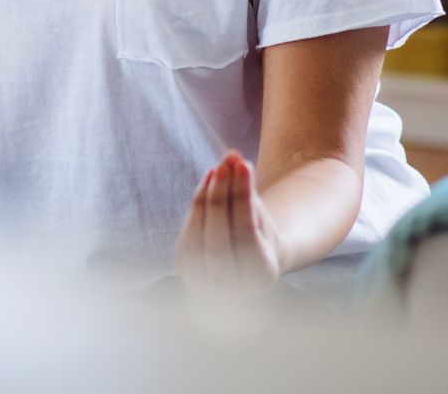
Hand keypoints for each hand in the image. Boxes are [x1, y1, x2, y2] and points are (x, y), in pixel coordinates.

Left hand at [174, 149, 281, 294]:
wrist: (249, 263)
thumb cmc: (261, 237)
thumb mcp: (261, 219)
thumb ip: (247, 192)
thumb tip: (234, 159)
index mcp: (260, 276)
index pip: (245, 233)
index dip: (242, 197)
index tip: (243, 165)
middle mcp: (232, 288)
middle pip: (218, 240)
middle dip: (220, 198)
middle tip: (225, 164)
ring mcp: (205, 284)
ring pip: (197, 238)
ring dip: (205, 199)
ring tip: (216, 169)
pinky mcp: (186, 272)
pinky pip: (187, 237)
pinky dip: (195, 209)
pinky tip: (205, 184)